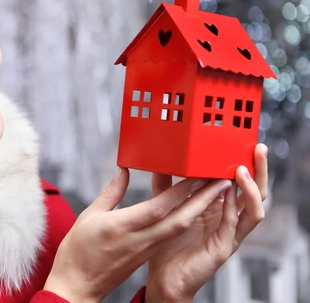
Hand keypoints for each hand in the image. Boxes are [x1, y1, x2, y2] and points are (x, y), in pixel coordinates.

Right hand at [43, 167, 233, 302]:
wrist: (77, 286)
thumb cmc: (78, 251)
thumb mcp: (88, 216)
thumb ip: (111, 193)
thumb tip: (124, 172)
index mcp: (121, 228)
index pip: (158, 208)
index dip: (180, 191)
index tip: (197, 174)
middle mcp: (139, 240)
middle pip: (178, 220)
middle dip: (203, 200)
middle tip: (220, 180)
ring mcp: (145, 250)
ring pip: (178, 228)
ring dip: (198, 210)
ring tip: (213, 191)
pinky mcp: (146, 255)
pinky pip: (170, 235)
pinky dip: (184, 219)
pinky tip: (191, 208)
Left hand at [145, 143, 268, 302]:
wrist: (162, 277)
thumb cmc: (167, 244)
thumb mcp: (166, 207)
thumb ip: (165, 185)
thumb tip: (159, 160)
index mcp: (219, 206)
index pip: (240, 181)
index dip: (245, 162)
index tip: (245, 141)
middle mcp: (228, 218)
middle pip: (254, 191)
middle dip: (259, 169)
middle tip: (257, 148)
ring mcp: (230, 233)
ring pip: (254, 207)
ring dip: (252, 187)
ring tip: (243, 168)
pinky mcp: (224, 247)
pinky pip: (235, 225)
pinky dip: (235, 207)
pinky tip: (230, 192)